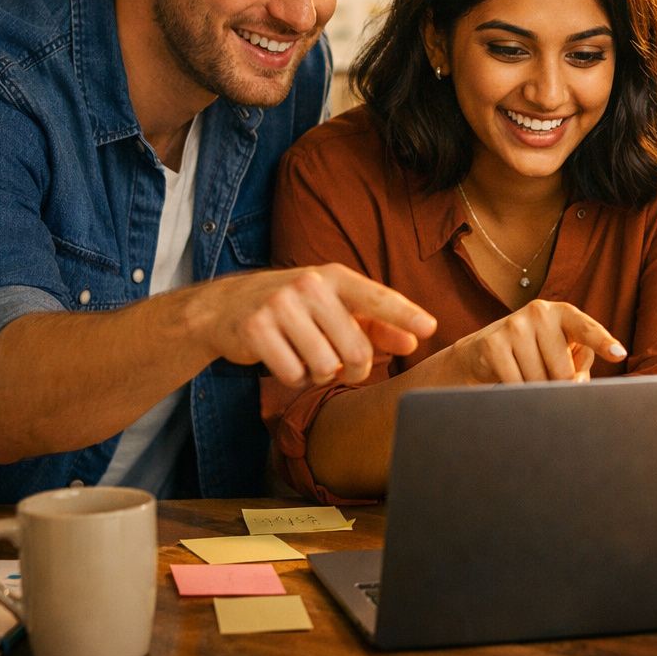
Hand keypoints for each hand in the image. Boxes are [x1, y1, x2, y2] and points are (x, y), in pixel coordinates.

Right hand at [194, 264, 436, 389]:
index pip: (377, 297)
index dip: (405, 315)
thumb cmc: (295, 307)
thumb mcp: (335, 307)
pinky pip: (293, 375)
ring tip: (307, 357)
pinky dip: (294, 378)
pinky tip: (284, 360)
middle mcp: (310, 285)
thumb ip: (376, 324)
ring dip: (320, 375)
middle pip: (356, 350)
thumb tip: (414, 341)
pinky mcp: (255, 330)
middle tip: (342, 368)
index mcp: (336, 276)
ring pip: (325, 367)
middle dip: (355, 371)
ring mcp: (280, 306)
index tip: (430, 328)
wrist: (226, 306)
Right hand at [445, 300, 626, 384]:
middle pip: (562, 370)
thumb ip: (578, 366)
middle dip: (557, 384)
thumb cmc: (535, 353)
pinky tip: (510, 379)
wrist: (484, 351)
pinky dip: (516, 391)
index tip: (618, 354)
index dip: (603, 342)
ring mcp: (515, 325)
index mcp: (563, 313)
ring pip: (538, 381)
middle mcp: (540, 312)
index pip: (586, 329)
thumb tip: (576, 384)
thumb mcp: (561, 352)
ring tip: (525, 374)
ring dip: (535, 390)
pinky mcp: (493, 343)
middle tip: (545, 375)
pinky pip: (515, 384)